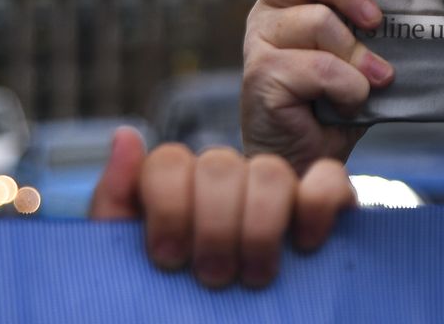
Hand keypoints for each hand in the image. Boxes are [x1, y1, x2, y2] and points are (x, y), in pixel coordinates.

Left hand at [89, 127, 351, 288]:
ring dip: (260, 227)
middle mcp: (225, 184)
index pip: (171, 161)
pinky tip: (306, 244)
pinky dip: (318, 204)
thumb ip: (114, 201)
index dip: (169, 206)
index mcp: (175, 191)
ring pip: (270, 172)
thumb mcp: (120, 265)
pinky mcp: (322, 211)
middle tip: (213, 277)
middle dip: (215, 227)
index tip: (169, 260)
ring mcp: (275, 194)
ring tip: (253, 277)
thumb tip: (126, 135)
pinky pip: (329, 179)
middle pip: (220, 165)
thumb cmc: (162, 310)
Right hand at [242, 0, 392, 169]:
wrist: (312, 164)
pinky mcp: (258, 76)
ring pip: (318, 23)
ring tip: (373, 82)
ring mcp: (260, 39)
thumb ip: (375, 21)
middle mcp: (274, 5)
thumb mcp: (368, 51)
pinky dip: (345, 86)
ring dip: (358, 57)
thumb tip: (400, 0)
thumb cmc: (343, 102)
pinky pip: (315, 67)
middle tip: (377, 20)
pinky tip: (349, 102)